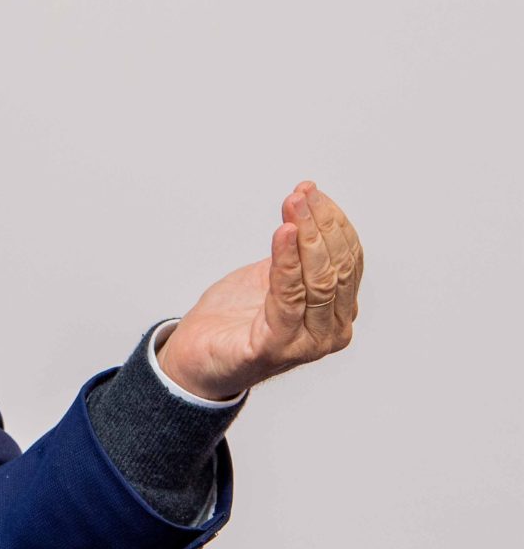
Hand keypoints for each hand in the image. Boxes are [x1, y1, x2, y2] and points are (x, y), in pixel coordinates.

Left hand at [157, 181, 363, 400]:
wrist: (198, 357)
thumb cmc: (237, 317)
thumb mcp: (274, 275)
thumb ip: (296, 250)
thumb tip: (305, 202)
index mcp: (337, 311)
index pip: (349, 260)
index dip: (333, 222)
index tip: (311, 191)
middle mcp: (331, 330)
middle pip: (338, 268)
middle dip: (321, 224)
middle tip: (301, 194)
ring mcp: (307, 343)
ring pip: (319, 281)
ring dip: (306, 236)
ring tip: (292, 204)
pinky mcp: (275, 347)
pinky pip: (288, 297)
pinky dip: (287, 261)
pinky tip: (283, 233)